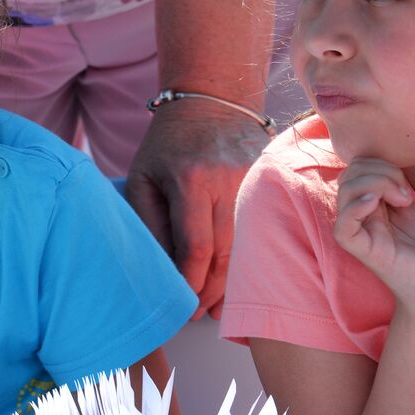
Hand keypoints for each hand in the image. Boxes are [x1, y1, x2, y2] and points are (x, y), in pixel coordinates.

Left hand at [125, 98, 271, 318]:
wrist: (211, 100)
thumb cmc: (167, 146)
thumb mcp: (143, 180)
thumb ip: (149, 225)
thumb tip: (163, 274)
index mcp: (192, 180)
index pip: (196, 248)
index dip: (191, 284)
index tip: (183, 305)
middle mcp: (229, 180)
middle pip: (226, 253)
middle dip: (212, 290)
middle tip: (199, 314)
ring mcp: (257, 180)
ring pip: (249, 247)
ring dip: (233, 282)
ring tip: (217, 305)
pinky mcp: (272, 181)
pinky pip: (263, 230)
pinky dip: (250, 258)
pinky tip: (239, 278)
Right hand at [334, 158, 414, 310]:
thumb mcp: (413, 206)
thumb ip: (395, 186)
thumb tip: (385, 162)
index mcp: (370, 206)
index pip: (355, 169)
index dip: (378, 164)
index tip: (405, 183)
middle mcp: (361, 218)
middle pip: (348, 176)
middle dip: (379, 171)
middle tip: (405, 194)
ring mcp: (361, 235)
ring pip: (345, 193)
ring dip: (376, 184)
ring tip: (401, 200)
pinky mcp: (366, 253)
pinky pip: (343, 228)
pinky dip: (355, 208)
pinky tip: (376, 203)